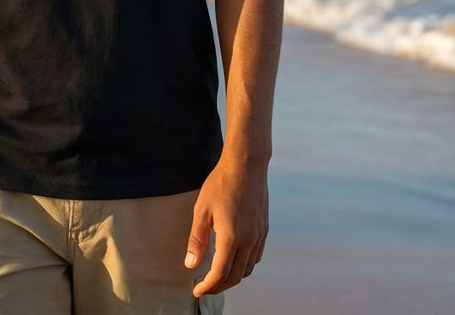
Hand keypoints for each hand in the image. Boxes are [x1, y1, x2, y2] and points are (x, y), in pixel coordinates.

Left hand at [184, 153, 268, 296]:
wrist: (246, 164)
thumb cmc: (221, 184)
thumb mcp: (202, 210)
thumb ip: (197, 240)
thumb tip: (190, 265)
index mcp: (232, 236)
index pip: (220, 273)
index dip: (208, 286)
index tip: (196, 291)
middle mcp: (249, 240)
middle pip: (235, 276)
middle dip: (219, 286)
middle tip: (204, 287)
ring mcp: (259, 235)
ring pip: (248, 268)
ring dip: (233, 277)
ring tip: (217, 276)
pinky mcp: (264, 229)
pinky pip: (256, 256)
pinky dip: (244, 265)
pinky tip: (234, 259)